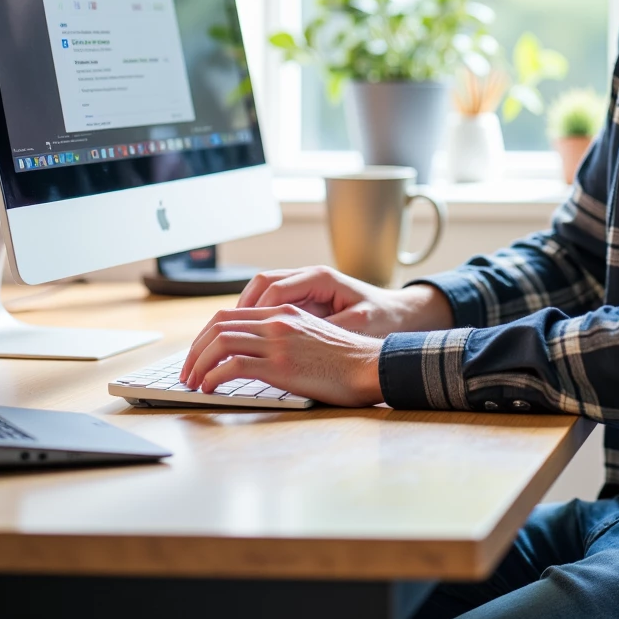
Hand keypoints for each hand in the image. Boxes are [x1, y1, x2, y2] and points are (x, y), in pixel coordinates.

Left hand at [179, 305, 383, 405]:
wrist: (371, 365)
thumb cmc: (347, 360)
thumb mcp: (313, 338)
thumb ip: (286, 339)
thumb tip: (258, 358)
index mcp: (285, 312)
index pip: (230, 315)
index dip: (206, 335)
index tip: (197, 356)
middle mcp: (278, 321)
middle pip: (218, 324)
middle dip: (194, 349)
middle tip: (186, 372)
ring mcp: (278, 341)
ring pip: (220, 342)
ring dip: (198, 363)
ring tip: (192, 383)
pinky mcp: (281, 364)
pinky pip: (233, 365)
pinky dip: (213, 377)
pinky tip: (209, 390)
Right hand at [235, 265, 453, 336]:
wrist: (400, 314)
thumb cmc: (382, 319)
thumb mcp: (358, 325)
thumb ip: (327, 329)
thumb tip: (294, 341)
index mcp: (321, 278)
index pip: (275, 287)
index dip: (254, 311)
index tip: (240, 334)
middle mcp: (309, 276)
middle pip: (261, 283)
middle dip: (238, 309)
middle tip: (219, 336)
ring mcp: (305, 286)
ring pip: (261, 290)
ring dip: (243, 312)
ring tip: (224, 339)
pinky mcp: (305, 299)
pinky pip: (271, 301)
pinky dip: (255, 317)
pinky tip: (246, 339)